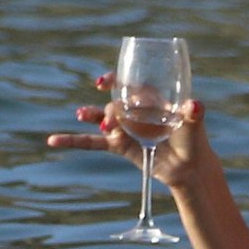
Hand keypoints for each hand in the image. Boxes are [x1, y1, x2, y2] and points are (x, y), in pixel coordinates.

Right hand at [45, 70, 207, 185]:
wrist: (188, 168)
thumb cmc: (193, 141)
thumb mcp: (193, 125)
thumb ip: (193, 114)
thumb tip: (195, 105)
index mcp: (151, 97)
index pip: (129, 83)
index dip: (115, 80)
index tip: (103, 83)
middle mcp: (135, 109)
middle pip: (115, 102)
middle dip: (109, 109)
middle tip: (111, 120)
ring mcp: (125, 127)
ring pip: (102, 118)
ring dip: (91, 114)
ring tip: (83, 115)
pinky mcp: (118, 145)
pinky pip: (92, 142)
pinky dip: (73, 141)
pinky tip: (53, 140)